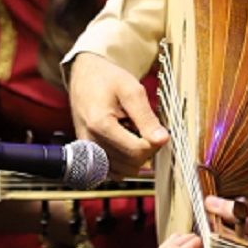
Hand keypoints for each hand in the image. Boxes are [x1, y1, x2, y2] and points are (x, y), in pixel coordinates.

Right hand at [69, 52, 168, 176]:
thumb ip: (146, 117)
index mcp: (100, 124)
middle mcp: (91, 142)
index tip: (156, 128)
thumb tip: (162, 139)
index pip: (137, 151)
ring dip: (135, 156)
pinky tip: (125, 142)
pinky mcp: (90, 155)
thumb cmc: (106, 79)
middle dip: (145, 149)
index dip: (153, 142)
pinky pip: (114, 170)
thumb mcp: (131, 90)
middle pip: (131, 164)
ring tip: (132, 132)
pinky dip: (124, 161)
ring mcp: (89, 151)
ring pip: (124, 171)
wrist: (85, 77)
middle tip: (145, 128)